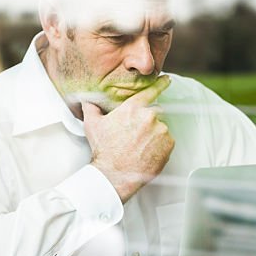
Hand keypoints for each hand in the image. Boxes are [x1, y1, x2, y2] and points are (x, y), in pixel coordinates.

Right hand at [82, 75, 174, 201]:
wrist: (114, 175)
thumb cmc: (104, 151)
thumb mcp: (92, 125)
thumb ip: (91, 108)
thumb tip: (86, 100)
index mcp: (132, 108)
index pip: (150, 91)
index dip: (160, 84)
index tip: (166, 80)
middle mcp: (148, 116)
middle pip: (154, 113)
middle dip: (146, 123)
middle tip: (136, 137)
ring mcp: (160, 131)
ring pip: (160, 129)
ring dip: (153, 136)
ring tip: (139, 148)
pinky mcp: (168, 145)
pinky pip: (167, 142)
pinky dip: (160, 147)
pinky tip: (146, 153)